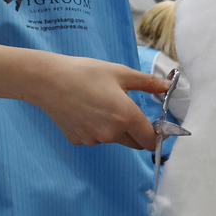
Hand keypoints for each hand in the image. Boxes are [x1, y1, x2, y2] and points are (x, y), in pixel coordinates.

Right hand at [28, 56, 169, 150]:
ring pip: (114, 139)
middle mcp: (110, 134)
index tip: (158, 126)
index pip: (150, 140)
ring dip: (116, 129)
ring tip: (102, 104)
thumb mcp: (121, 73)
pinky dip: (97, 129)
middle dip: (138, 131)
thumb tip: (168, 86)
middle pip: (134, 142)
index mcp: (125, 117)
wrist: (48, 80)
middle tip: (130, 111)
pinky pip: (96, 138)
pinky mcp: (78, 140)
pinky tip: (86, 111)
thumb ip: (148, 83)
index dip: (158, 135)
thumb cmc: (86, 73)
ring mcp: (93, 139)